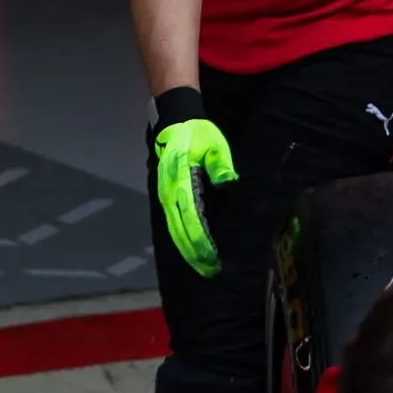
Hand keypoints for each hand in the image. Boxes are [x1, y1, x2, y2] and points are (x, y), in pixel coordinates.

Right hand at [149, 90, 234, 277]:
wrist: (175, 122)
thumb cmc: (198, 133)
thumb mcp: (214, 144)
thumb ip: (220, 164)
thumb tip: (226, 182)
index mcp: (182, 182)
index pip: (192, 218)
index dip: (201, 241)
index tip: (212, 257)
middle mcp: (171, 192)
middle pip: (181, 230)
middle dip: (194, 253)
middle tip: (210, 271)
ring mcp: (167, 195)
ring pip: (175, 229)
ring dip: (187, 249)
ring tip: (201, 267)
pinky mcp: (167, 195)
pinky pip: (174, 222)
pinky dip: (182, 238)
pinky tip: (191, 249)